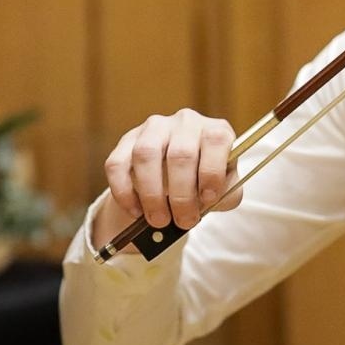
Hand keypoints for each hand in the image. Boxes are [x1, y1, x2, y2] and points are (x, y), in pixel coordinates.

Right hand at [99, 108, 241, 235]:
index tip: (208, 200)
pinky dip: (125, 192)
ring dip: (152, 194)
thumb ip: (226, 193)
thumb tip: (209, 200)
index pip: (216, 141)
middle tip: (183, 221)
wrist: (176, 178)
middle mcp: (185, 122)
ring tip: (159, 220)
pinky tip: (136, 210)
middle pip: (181, 154)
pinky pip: (118, 164)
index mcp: (215, 130)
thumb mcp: (225, 188)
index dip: (212, 172)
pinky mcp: (127, 140)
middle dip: (182, 195)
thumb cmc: (205, 181)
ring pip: (146, 155)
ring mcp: (154, 128)